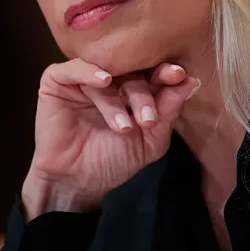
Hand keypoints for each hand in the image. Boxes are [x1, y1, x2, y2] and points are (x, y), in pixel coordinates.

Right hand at [21, 59, 199, 219]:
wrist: (79, 182)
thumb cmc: (115, 160)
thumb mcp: (151, 139)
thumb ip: (169, 110)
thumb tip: (192, 81)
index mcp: (135, 87)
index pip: (152, 71)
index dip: (166, 72)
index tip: (179, 76)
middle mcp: (112, 78)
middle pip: (132, 73)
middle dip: (144, 96)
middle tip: (148, 121)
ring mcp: (84, 78)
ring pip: (106, 73)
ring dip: (118, 101)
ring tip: (124, 128)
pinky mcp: (57, 82)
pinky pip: (72, 68)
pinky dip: (89, 71)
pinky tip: (103, 81)